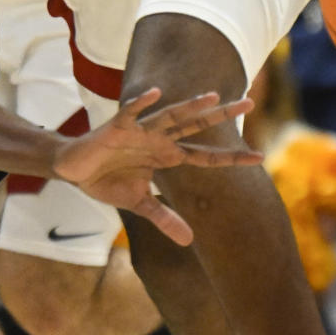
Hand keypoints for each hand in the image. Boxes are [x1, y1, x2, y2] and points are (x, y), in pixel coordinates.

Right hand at [51, 88, 261, 244]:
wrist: (74, 170)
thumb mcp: (140, 204)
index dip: (231, 157)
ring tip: (211, 96)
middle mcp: (158, 139)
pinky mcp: (116, 127)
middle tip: (250, 101)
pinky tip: (156, 93)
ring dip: (189, 106)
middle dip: (221, 114)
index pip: (205, 156)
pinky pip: (131, 113)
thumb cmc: (108, 181)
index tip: (260, 156)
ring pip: (169, 115)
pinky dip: (141, 103)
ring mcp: (139, 131)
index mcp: (166, 155)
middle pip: (195, 125)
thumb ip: (165, 218)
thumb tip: (190, 241)